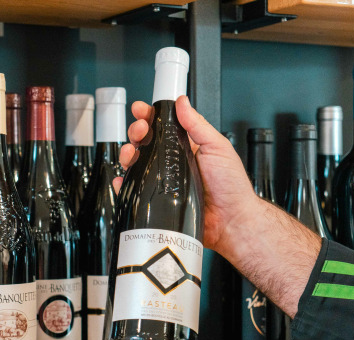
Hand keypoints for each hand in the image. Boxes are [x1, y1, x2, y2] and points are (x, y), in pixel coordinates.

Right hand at [115, 96, 320, 318]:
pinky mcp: (159, 201)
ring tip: (130, 153)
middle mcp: (173, 164)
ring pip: (138, 165)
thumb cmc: (230, 187)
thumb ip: (198, 125)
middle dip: (137, 132)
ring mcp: (165, 182)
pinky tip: (123, 180)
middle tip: (139, 131)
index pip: (163, 127)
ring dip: (128, 154)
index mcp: (186, 148)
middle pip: (146, 144)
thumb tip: (183, 103)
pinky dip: (125, 185)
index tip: (141, 110)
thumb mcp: (217, 148)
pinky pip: (137, 191)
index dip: (150, 117)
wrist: (230, 221)